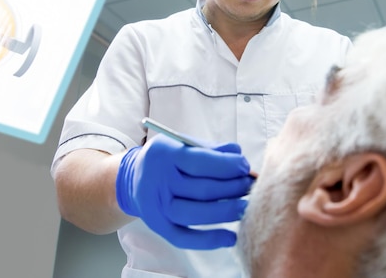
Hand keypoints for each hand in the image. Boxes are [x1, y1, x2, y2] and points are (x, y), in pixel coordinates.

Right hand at [115, 134, 254, 248]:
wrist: (133, 177)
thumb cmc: (168, 159)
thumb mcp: (183, 145)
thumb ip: (210, 149)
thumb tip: (238, 153)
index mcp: (164, 153)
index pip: (200, 161)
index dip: (227, 165)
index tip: (245, 167)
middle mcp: (158, 180)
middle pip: (201, 189)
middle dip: (233, 188)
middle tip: (251, 186)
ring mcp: (156, 206)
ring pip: (195, 214)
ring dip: (226, 212)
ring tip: (245, 207)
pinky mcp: (157, 225)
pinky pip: (183, 237)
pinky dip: (208, 240)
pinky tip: (230, 237)